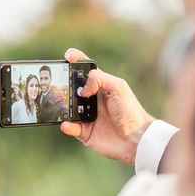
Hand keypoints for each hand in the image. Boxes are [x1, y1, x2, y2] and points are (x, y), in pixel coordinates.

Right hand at [60, 48, 154, 165]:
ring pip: (67, 108)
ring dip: (62, 106)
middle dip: (63, 84)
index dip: (76, 62)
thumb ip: (99, 79)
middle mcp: (91, 100)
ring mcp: (87, 116)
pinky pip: (70, 127)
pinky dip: (67, 125)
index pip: (85, 71)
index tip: (67, 56)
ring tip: (60, 104)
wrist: (136, 139)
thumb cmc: (131, 111)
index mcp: (100, 86)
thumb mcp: (118, 87)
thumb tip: (81, 89)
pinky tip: (67, 124)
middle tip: (57, 82)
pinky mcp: (85, 132)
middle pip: (71, 88)